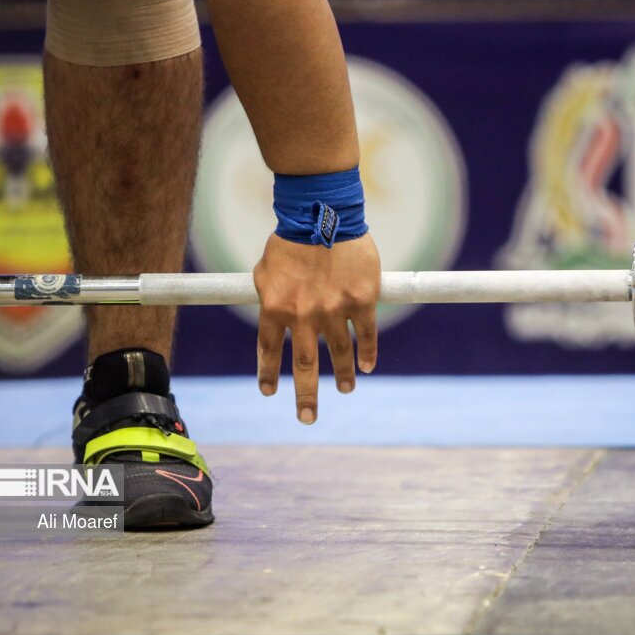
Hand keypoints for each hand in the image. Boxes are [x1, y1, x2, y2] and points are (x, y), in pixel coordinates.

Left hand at [253, 232, 380, 422]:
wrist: (323, 215)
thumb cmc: (291, 239)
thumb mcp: (266, 269)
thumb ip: (267, 295)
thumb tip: (268, 313)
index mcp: (275, 308)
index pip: (269, 351)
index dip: (268, 374)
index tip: (269, 392)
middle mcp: (304, 315)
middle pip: (305, 365)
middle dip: (305, 396)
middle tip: (306, 418)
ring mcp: (335, 309)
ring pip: (340, 352)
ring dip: (342, 375)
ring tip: (345, 389)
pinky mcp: (362, 299)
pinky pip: (366, 334)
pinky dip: (368, 353)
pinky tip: (367, 367)